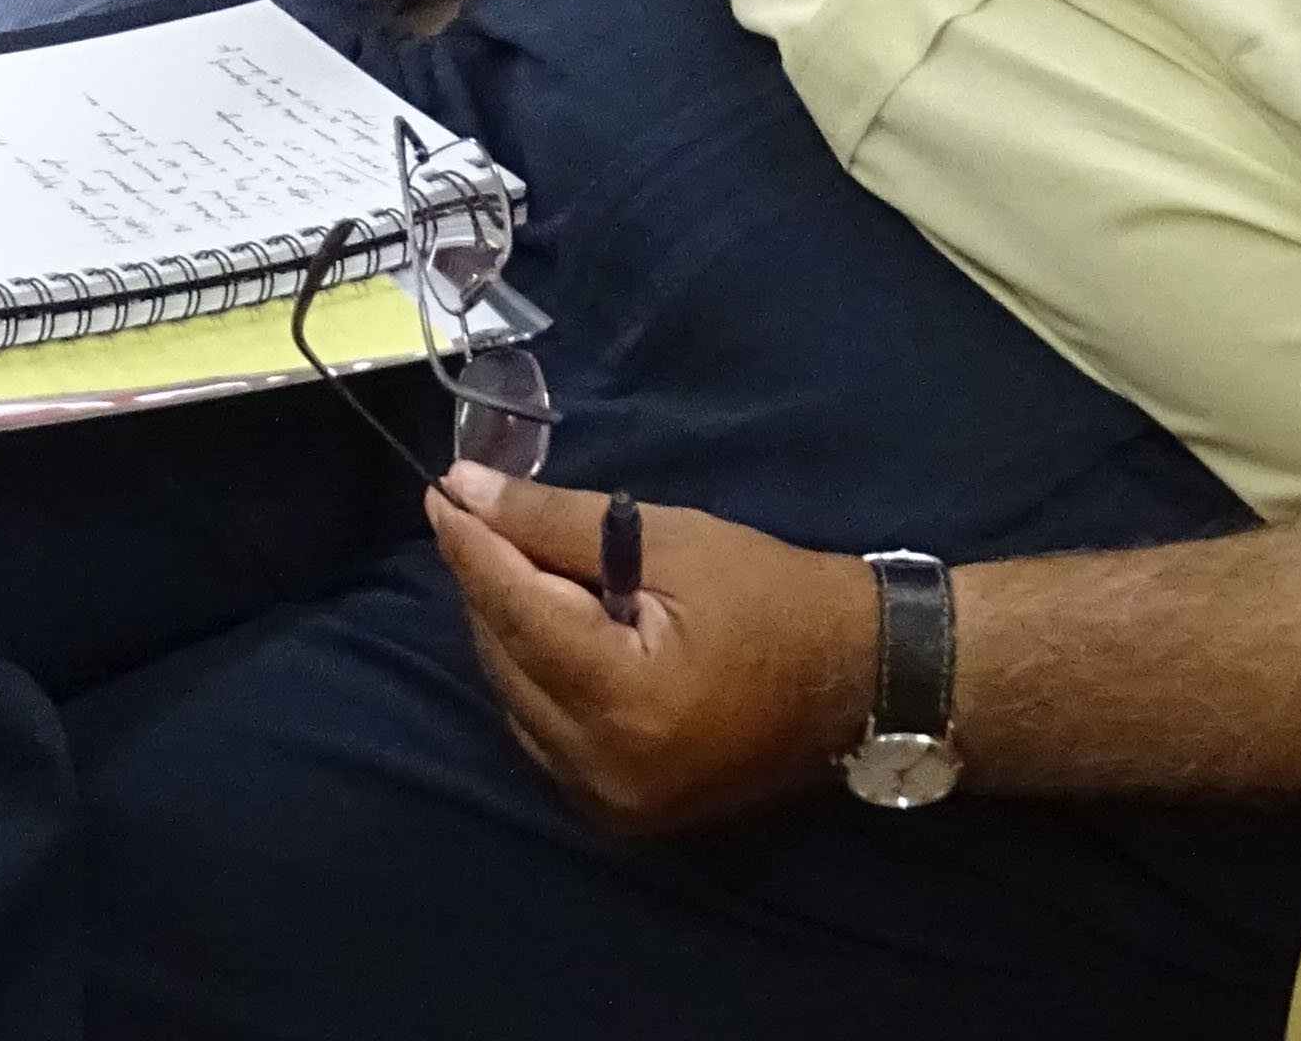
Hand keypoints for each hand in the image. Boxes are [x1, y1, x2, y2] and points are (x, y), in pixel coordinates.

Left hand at [425, 465, 874, 837]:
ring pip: (518, 700)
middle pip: (507, 658)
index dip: (472, 546)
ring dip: (507, 630)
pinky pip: (546, 735)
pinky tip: (543, 625)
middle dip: (488, 582)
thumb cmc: (774, 596)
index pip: (516, 611)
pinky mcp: (623, 811)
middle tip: (476, 512)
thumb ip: (556, 522)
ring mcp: (612, 802)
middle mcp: (605, 768)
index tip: (439, 490)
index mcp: (624, 702)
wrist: (861, 680)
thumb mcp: (669, 541)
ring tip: (511, 560)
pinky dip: (536, 677)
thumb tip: (464, 489)